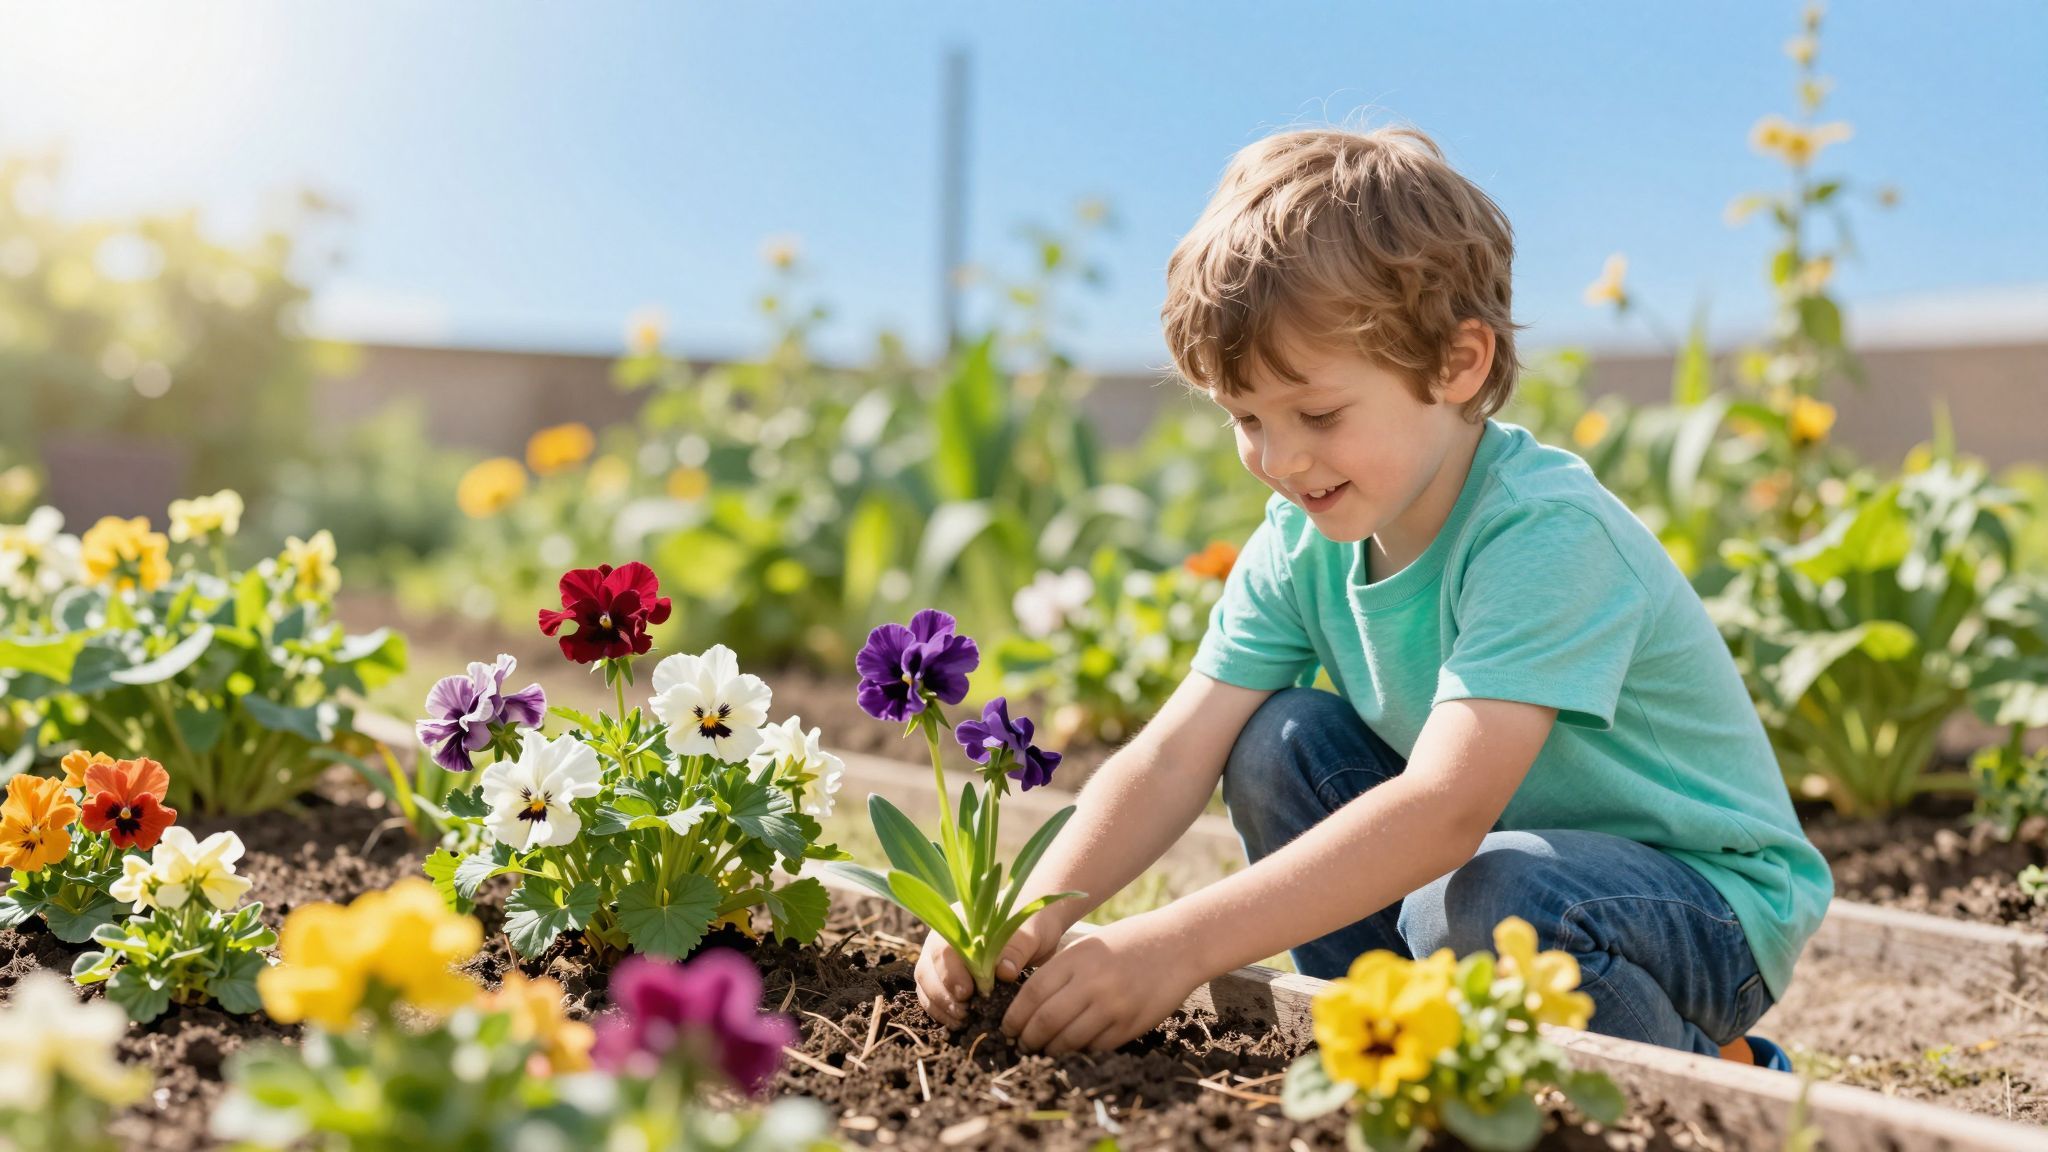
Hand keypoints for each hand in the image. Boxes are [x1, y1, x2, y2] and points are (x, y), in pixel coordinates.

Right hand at [914, 912, 1063, 1028]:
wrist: (1037, 926)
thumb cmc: (1034, 924)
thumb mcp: (1033, 931)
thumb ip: (1018, 947)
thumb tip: (1004, 972)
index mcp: (961, 922)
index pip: (943, 947)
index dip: (950, 973)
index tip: (966, 993)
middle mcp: (945, 939)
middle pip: (928, 968)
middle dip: (942, 995)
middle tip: (964, 1012)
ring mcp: (943, 959)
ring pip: (926, 984)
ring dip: (940, 1006)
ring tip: (963, 1020)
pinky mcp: (947, 978)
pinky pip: (932, 996)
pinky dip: (941, 1011)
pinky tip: (959, 1023)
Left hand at [1000, 911, 1203, 1054]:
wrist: (1178, 945)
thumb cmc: (1127, 943)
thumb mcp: (1088, 945)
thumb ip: (1060, 971)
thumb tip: (1028, 1006)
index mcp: (1078, 958)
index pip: (1033, 992)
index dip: (1015, 1015)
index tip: (1007, 1028)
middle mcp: (1094, 982)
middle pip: (1046, 1021)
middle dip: (1029, 1038)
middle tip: (1022, 1044)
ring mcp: (1114, 1006)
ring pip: (1069, 1040)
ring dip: (1052, 1050)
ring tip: (1045, 1050)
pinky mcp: (1131, 1025)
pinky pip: (1096, 1047)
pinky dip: (1080, 1051)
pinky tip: (1075, 1047)